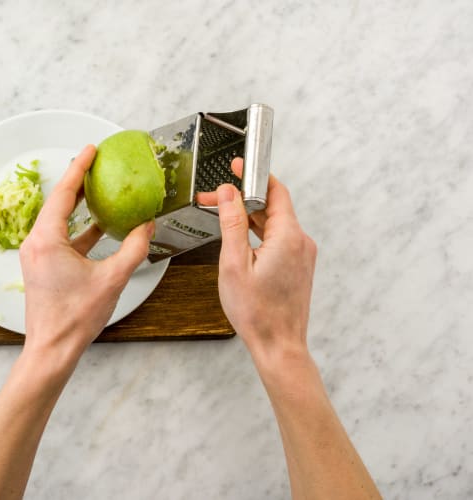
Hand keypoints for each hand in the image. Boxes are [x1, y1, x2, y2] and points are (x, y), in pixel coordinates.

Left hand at [19, 144, 153, 363]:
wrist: (53, 349)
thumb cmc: (76, 317)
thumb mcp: (112, 279)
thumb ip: (134, 249)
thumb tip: (148, 226)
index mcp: (47, 240)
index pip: (64, 194)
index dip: (79, 168)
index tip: (91, 150)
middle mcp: (36, 243)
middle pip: (58, 203)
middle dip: (78, 182)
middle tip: (97, 163)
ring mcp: (37, 255)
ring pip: (59, 220)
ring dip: (79, 206)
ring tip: (99, 188)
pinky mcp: (42, 266)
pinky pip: (61, 238)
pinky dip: (80, 229)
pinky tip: (101, 226)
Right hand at [197, 158, 316, 361]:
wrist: (278, 345)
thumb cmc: (257, 312)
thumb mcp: (234, 264)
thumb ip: (232, 224)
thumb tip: (230, 194)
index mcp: (288, 237)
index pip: (275, 191)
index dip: (254, 175)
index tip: (237, 167)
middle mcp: (301, 242)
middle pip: (272, 205)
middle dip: (242, 198)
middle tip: (214, 198)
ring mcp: (302, 254)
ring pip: (274, 222)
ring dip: (248, 216)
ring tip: (221, 216)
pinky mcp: (298, 265)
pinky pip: (278, 237)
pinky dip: (257, 231)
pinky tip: (238, 236)